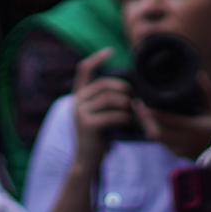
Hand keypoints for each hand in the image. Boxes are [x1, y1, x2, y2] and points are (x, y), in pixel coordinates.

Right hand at [69, 49, 137, 168]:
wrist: (87, 161)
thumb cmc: (99, 136)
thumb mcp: (99, 114)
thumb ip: (105, 100)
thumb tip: (128, 87)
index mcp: (79, 96)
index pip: (84, 69)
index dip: (97, 58)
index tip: (111, 51)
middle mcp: (77, 101)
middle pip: (104, 84)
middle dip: (122, 87)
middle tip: (133, 95)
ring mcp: (80, 113)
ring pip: (110, 99)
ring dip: (126, 104)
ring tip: (133, 110)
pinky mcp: (87, 125)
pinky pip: (112, 114)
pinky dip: (124, 117)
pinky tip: (129, 121)